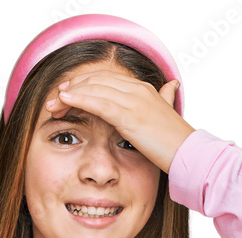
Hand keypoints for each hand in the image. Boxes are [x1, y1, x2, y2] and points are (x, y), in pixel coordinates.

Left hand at [45, 70, 195, 172]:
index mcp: (143, 90)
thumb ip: (163, 99)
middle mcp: (137, 90)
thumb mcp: (165, 117)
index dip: (84, 85)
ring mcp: (134, 101)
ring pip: (94, 88)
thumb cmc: (175, 143)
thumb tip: (170, 86)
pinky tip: (64, 100)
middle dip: (72, 88)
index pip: (106, 79)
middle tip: (54, 99)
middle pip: (96, 80)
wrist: (189, 155)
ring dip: (69, 93)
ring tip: (53, 102)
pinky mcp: (129, 115)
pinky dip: (78, 98)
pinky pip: (98, 101)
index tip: (67, 95)